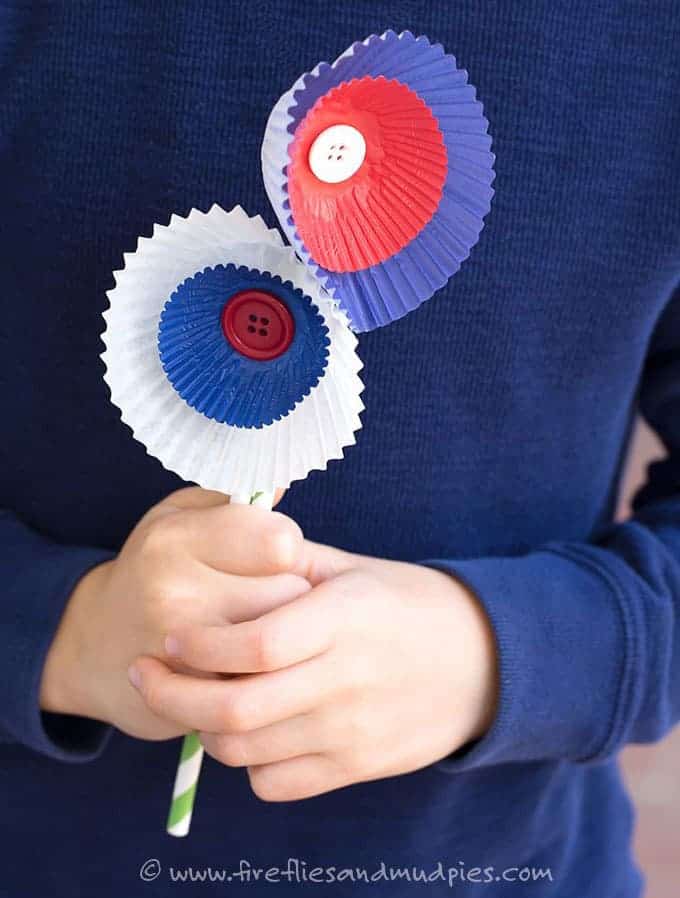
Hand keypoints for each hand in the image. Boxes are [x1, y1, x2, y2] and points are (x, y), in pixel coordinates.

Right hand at [40, 488, 307, 739]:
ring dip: (286, 635)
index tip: (270, 554)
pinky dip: (265, 674)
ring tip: (260, 625)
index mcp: (176, 537)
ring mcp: (183, 652)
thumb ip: (232, 500)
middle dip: (293, 593)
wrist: (92, 646)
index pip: (280, 540)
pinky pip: (265, 681)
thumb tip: (283, 489)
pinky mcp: (194, 699)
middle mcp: (175, 592)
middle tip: (271, 594)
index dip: (287, 546)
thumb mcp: (179, 516)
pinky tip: (243, 662)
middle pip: (291, 592)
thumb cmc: (153, 568)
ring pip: (285, 640)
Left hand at [129, 541, 497, 799]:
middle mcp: (345, 680)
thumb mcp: (359, 570)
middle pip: (234, 711)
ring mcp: (351, 731)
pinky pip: (276, 783)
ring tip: (196, 697)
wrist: (486, 662)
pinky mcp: (358, 766)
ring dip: (203, 727)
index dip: (199, 646)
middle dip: (172, 696)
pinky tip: (252, 729)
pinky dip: (247, 761)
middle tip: (146, 673)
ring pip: (245, 751)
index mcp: (344, 619)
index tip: (170, 636)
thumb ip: (293, 561)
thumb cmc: (413, 604)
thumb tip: (232, 544)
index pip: (254, 646)